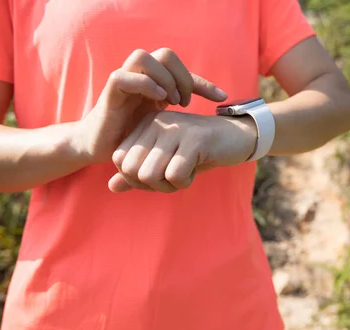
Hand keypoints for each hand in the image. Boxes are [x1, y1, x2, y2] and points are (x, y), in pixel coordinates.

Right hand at [72, 48, 227, 163]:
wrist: (103, 148)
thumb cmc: (135, 137)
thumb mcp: (166, 126)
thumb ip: (184, 117)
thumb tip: (216, 115)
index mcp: (155, 82)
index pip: (183, 70)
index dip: (204, 83)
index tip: (221, 98)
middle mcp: (140, 76)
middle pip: (165, 54)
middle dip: (181, 76)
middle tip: (185, 101)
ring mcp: (124, 81)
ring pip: (142, 57)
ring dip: (163, 77)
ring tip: (172, 101)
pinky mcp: (110, 93)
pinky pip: (123, 76)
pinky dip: (144, 84)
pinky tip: (158, 101)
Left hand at [107, 111, 256, 192]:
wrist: (238, 137)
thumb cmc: (199, 152)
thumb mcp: (166, 163)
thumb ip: (138, 175)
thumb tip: (112, 187)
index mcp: (145, 124)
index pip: (120, 161)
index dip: (137, 179)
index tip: (160, 174)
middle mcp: (155, 122)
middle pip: (132, 171)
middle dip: (152, 185)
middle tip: (173, 177)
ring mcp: (174, 129)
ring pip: (149, 175)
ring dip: (169, 185)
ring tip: (185, 173)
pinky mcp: (193, 139)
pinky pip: (174, 176)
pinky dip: (185, 182)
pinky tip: (196, 169)